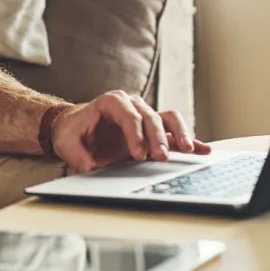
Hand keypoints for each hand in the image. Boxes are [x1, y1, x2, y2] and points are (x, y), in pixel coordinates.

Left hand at [49, 90, 211, 173]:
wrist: (76, 128)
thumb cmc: (72, 132)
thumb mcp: (66, 143)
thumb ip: (77, 155)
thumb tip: (89, 168)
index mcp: (111, 102)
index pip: (128, 115)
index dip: (135, 135)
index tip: (138, 155)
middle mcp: (132, 104)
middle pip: (151, 117)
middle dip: (157, 138)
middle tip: (160, 158)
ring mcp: (145, 115)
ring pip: (168, 118)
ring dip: (178, 134)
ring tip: (187, 151)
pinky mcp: (153, 129)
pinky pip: (174, 131)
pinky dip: (189, 139)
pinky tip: (203, 150)